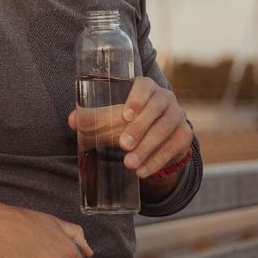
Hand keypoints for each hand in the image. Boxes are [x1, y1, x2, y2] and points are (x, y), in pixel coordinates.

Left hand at [67, 77, 190, 180]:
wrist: (154, 137)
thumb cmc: (128, 120)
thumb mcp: (111, 117)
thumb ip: (92, 118)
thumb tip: (72, 120)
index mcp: (147, 87)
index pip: (145, 86)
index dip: (136, 98)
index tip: (124, 116)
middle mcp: (166, 98)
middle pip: (156, 109)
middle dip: (139, 129)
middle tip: (122, 145)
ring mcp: (178, 116)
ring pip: (165, 130)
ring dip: (147, 149)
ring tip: (129, 163)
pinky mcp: (184, 135)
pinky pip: (173, 148)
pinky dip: (156, 161)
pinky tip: (142, 171)